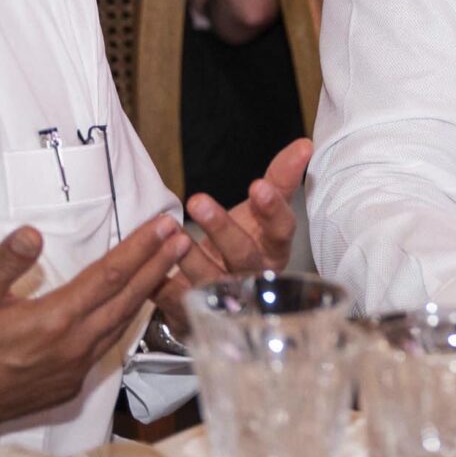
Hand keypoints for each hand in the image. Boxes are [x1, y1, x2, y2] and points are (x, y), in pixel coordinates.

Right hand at [0, 216, 188, 449]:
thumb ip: (6, 262)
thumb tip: (34, 233)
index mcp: (55, 319)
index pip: (111, 275)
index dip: (141, 248)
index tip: (164, 227)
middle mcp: (75, 345)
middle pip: (128, 298)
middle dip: (158, 265)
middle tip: (182, 239)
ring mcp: (76, 368)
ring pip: (122, 323)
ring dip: (147, 293)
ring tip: (167, 266)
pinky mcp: (71, 385)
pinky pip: (107, 346)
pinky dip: (124, 321)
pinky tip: (130, 307)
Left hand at [158, 139, 314, 324]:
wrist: (220, 294)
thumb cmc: (244, 243)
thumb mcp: (262, 212)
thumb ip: (281, 179)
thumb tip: (304, 145)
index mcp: (273, 249)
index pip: (281, 230)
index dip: (272, 210)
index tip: (258, 186)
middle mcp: (253, 275)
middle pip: (243, 255)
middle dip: (222, 229)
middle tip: (197, 200)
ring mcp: (224, 297)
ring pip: (210, 279)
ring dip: (190, 256)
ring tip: (171, 230)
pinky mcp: (193, 311)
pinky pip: (175, 298)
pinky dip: (162, 284)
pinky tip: (151, 267)